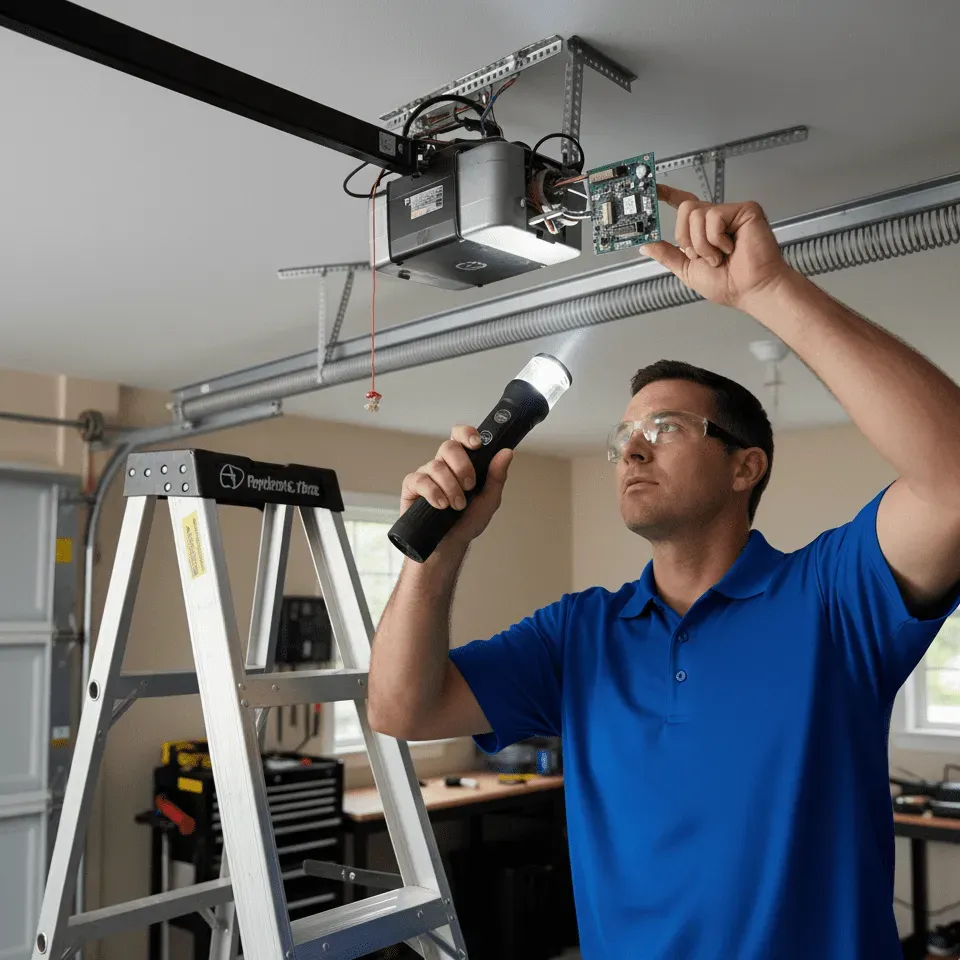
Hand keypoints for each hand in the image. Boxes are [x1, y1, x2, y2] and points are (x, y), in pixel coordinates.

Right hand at [401, 425, 513, 546]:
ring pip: (436, 466)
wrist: (449, 546)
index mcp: (461, 463)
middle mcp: (442, 465)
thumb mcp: (489, 500)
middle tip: (470, 486)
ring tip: (457, 506)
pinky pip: (420, 480)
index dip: (466, 434)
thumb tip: (506, 452)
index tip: (476, 445)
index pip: (460, 436)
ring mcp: (426, 475)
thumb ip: (497, 476)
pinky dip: (433, 493)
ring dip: (451, 487)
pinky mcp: (412, 487)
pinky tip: (440, 505)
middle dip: (462, 466)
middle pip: (448, 447)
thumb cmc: (467, 522)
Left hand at [640, 184, 792, 310]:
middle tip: (700, 255)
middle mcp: (716, 219)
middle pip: (685, 208)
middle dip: (686, 237)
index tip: (652, 189)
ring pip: (696, 214)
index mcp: (704, 230)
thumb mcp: (688, 270)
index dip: (667, 194)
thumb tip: (647, 245)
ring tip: (719, 256)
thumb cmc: (729, 284)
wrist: (751, 290)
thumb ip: (667, 255)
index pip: (684, 204)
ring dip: (702, 244)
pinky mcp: (745, 210)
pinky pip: (714, 217)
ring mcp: (730, 213)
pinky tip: (729, 248)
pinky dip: (716, 239)